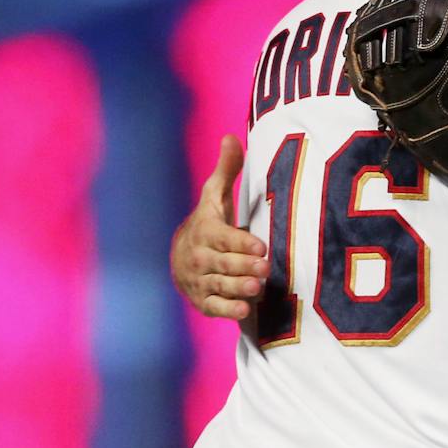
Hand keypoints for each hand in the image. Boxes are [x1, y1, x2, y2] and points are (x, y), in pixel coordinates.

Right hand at [169, 135, 270, 319]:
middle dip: (242, 266)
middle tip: (265, 268)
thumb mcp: (214, 197)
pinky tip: (244, 310)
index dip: (239, 243)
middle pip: (221, 263)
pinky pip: (214, 307)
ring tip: (258, 287)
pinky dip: (227, 310)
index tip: (260, 246)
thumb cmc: (209, 225)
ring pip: (219, 286)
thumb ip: (226, 171)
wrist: (183, 259)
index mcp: (204, 231)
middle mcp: (199, 258)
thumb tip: (231, 137)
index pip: (222, 237)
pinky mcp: (203, 302)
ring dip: (237, 288)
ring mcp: (200, 281)